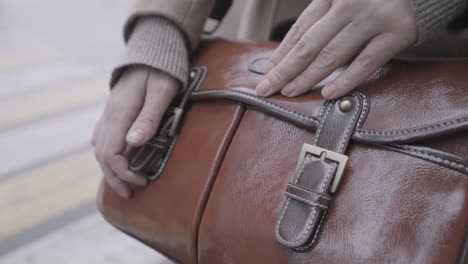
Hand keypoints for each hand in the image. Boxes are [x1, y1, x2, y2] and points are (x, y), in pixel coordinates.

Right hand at [92, 66, 177, 197]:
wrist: (151, 53)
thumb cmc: (161, 72)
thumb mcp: (161, 92)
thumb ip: (149, 117)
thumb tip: (133, 143)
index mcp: (120, 113)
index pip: (110, 152)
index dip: (123, 171)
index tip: (142, 180)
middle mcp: (110, 116)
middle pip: (102, 155)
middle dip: (114, 178)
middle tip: (131, 194)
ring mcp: (109, 114)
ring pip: (100, 148)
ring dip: (110, 169)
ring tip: (125, 185)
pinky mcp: (114, 113)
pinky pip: (103, 139)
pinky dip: (108, 156)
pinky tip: (118, 162)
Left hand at [256, 0, 416, 98]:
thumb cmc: (369, 0)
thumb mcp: (338, 4)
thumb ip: (315, 26)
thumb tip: (281, 59)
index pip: (300, 30)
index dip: (281, 54)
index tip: (267, 74)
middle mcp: (349, 4)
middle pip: (309, 45)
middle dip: (285, 70)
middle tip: (267, 89)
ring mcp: (373, 18)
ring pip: (332, 56)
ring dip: (308, 78)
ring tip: (290, 92)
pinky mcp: (397, 33)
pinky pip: (366, 63)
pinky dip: (346, 80)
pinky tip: (328, 94)